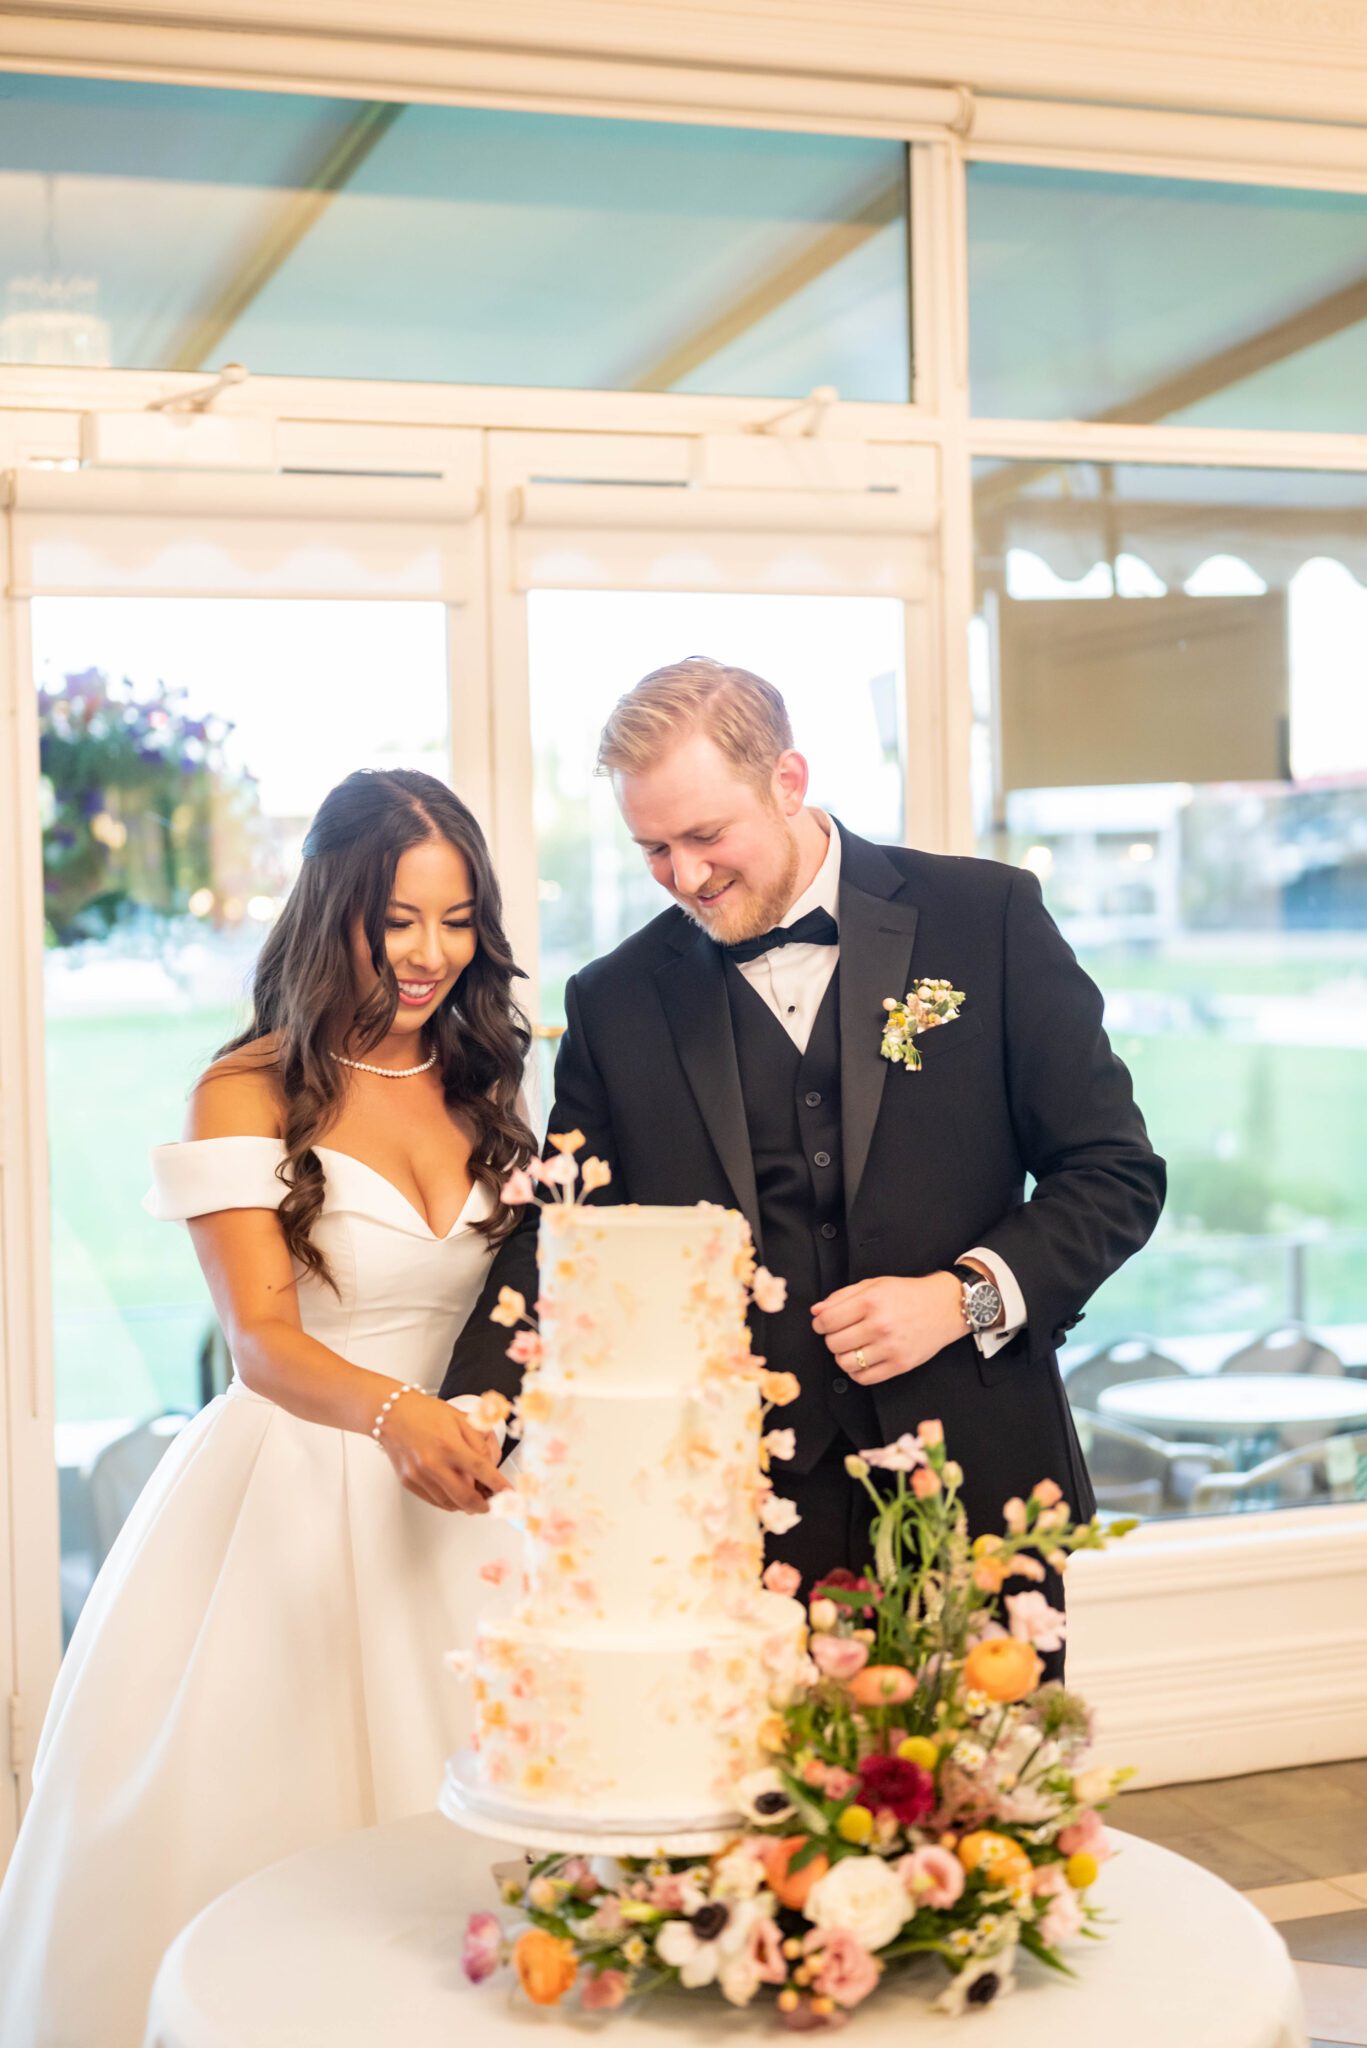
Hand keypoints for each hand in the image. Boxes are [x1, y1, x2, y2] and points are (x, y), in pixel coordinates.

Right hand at [379, 1393, 510, 1513]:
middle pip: (466, 1497)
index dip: (499, 1485)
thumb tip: (491, 1466)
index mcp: (449, 1445)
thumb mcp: (461, 1419)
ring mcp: (419, 1476)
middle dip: (484, 1505)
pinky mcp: (409, 1482)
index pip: (481, 1470)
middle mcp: (433, 1463)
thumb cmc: (426, 1413)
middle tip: (493, 1502)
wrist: (392, 1413)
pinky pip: (435, 1501)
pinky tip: (456, 1493)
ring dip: (467, 1505)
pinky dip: (450, 1502)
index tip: (509, 1493)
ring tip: (475, 1495)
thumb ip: (479, 1443)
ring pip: (450, 1503)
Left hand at [811, 1274, 965, 1385]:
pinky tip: (863, 1360)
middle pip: (834, 1343)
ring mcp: (890, 1347)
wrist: (945, 1307)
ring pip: (846, 1363)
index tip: (823, 1324)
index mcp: (871, 1301)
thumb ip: (842, 1296)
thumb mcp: (874, 1284)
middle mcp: (880, 1325)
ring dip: (842, 1356)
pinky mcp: (900, 1365)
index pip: (827, 1321)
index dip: (820, 1324)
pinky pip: (865, 1378)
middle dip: (832, 1338)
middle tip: (841, 1333)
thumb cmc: (908, 1294)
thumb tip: (816, 1312)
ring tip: (852, 1347)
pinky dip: (857, 1372)